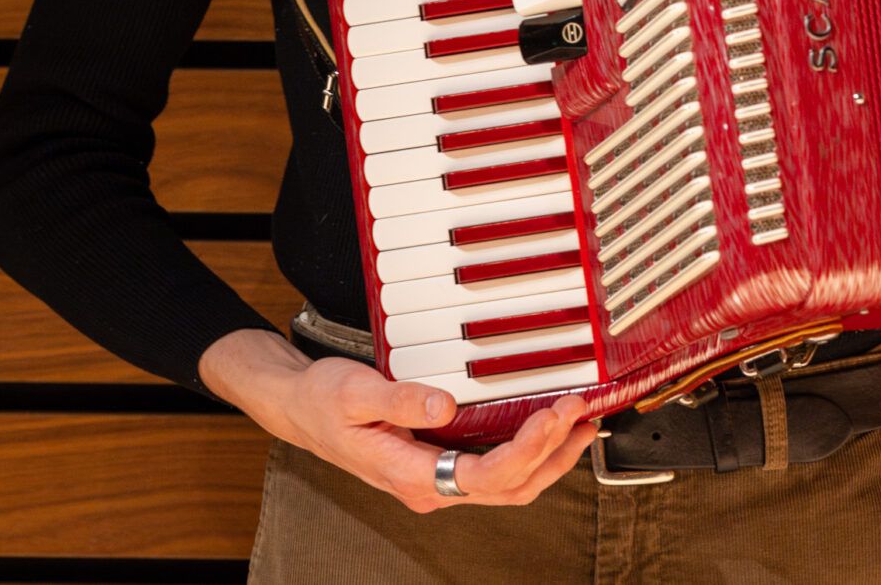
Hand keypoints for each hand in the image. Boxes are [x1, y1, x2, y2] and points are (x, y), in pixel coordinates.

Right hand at [201, 328, 599, 512]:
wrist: (299, 408)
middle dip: (551, 452)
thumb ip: (401, 400)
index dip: (528, 449)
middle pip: (509, 486)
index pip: (485, 475)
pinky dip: (531, 452)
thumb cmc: (323, 402)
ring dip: (549, 457)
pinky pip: (498, 470)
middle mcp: (430, 486)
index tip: (553, 414)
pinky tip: (548, 428)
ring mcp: (439, 479)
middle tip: (580, 410)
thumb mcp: (354, 393)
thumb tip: (445, 405)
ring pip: (510, 485)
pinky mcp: (444, 464)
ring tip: (580, 423)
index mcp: (411, 475)